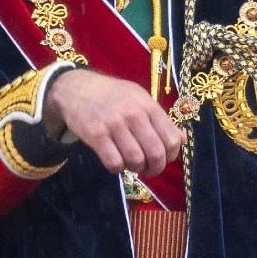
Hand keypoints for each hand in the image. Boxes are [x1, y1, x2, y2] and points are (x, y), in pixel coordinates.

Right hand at [43, 69, 182, 175]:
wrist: (75, 88)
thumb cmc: (111, 94)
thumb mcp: (139, 97)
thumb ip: (159, 118)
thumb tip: (181, 139)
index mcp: (148, 106)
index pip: (172, 139)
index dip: (171, 156)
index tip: (163, 159)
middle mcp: (133, 115)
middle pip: (156, 153)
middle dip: (155, 168)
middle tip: (148, 169)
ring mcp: (114, 125)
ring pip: (135, 160)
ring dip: (136, 169)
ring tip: (131, 165)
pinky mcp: (96, 135)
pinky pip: (114, 162)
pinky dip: (118, 168)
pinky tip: (116, 161)